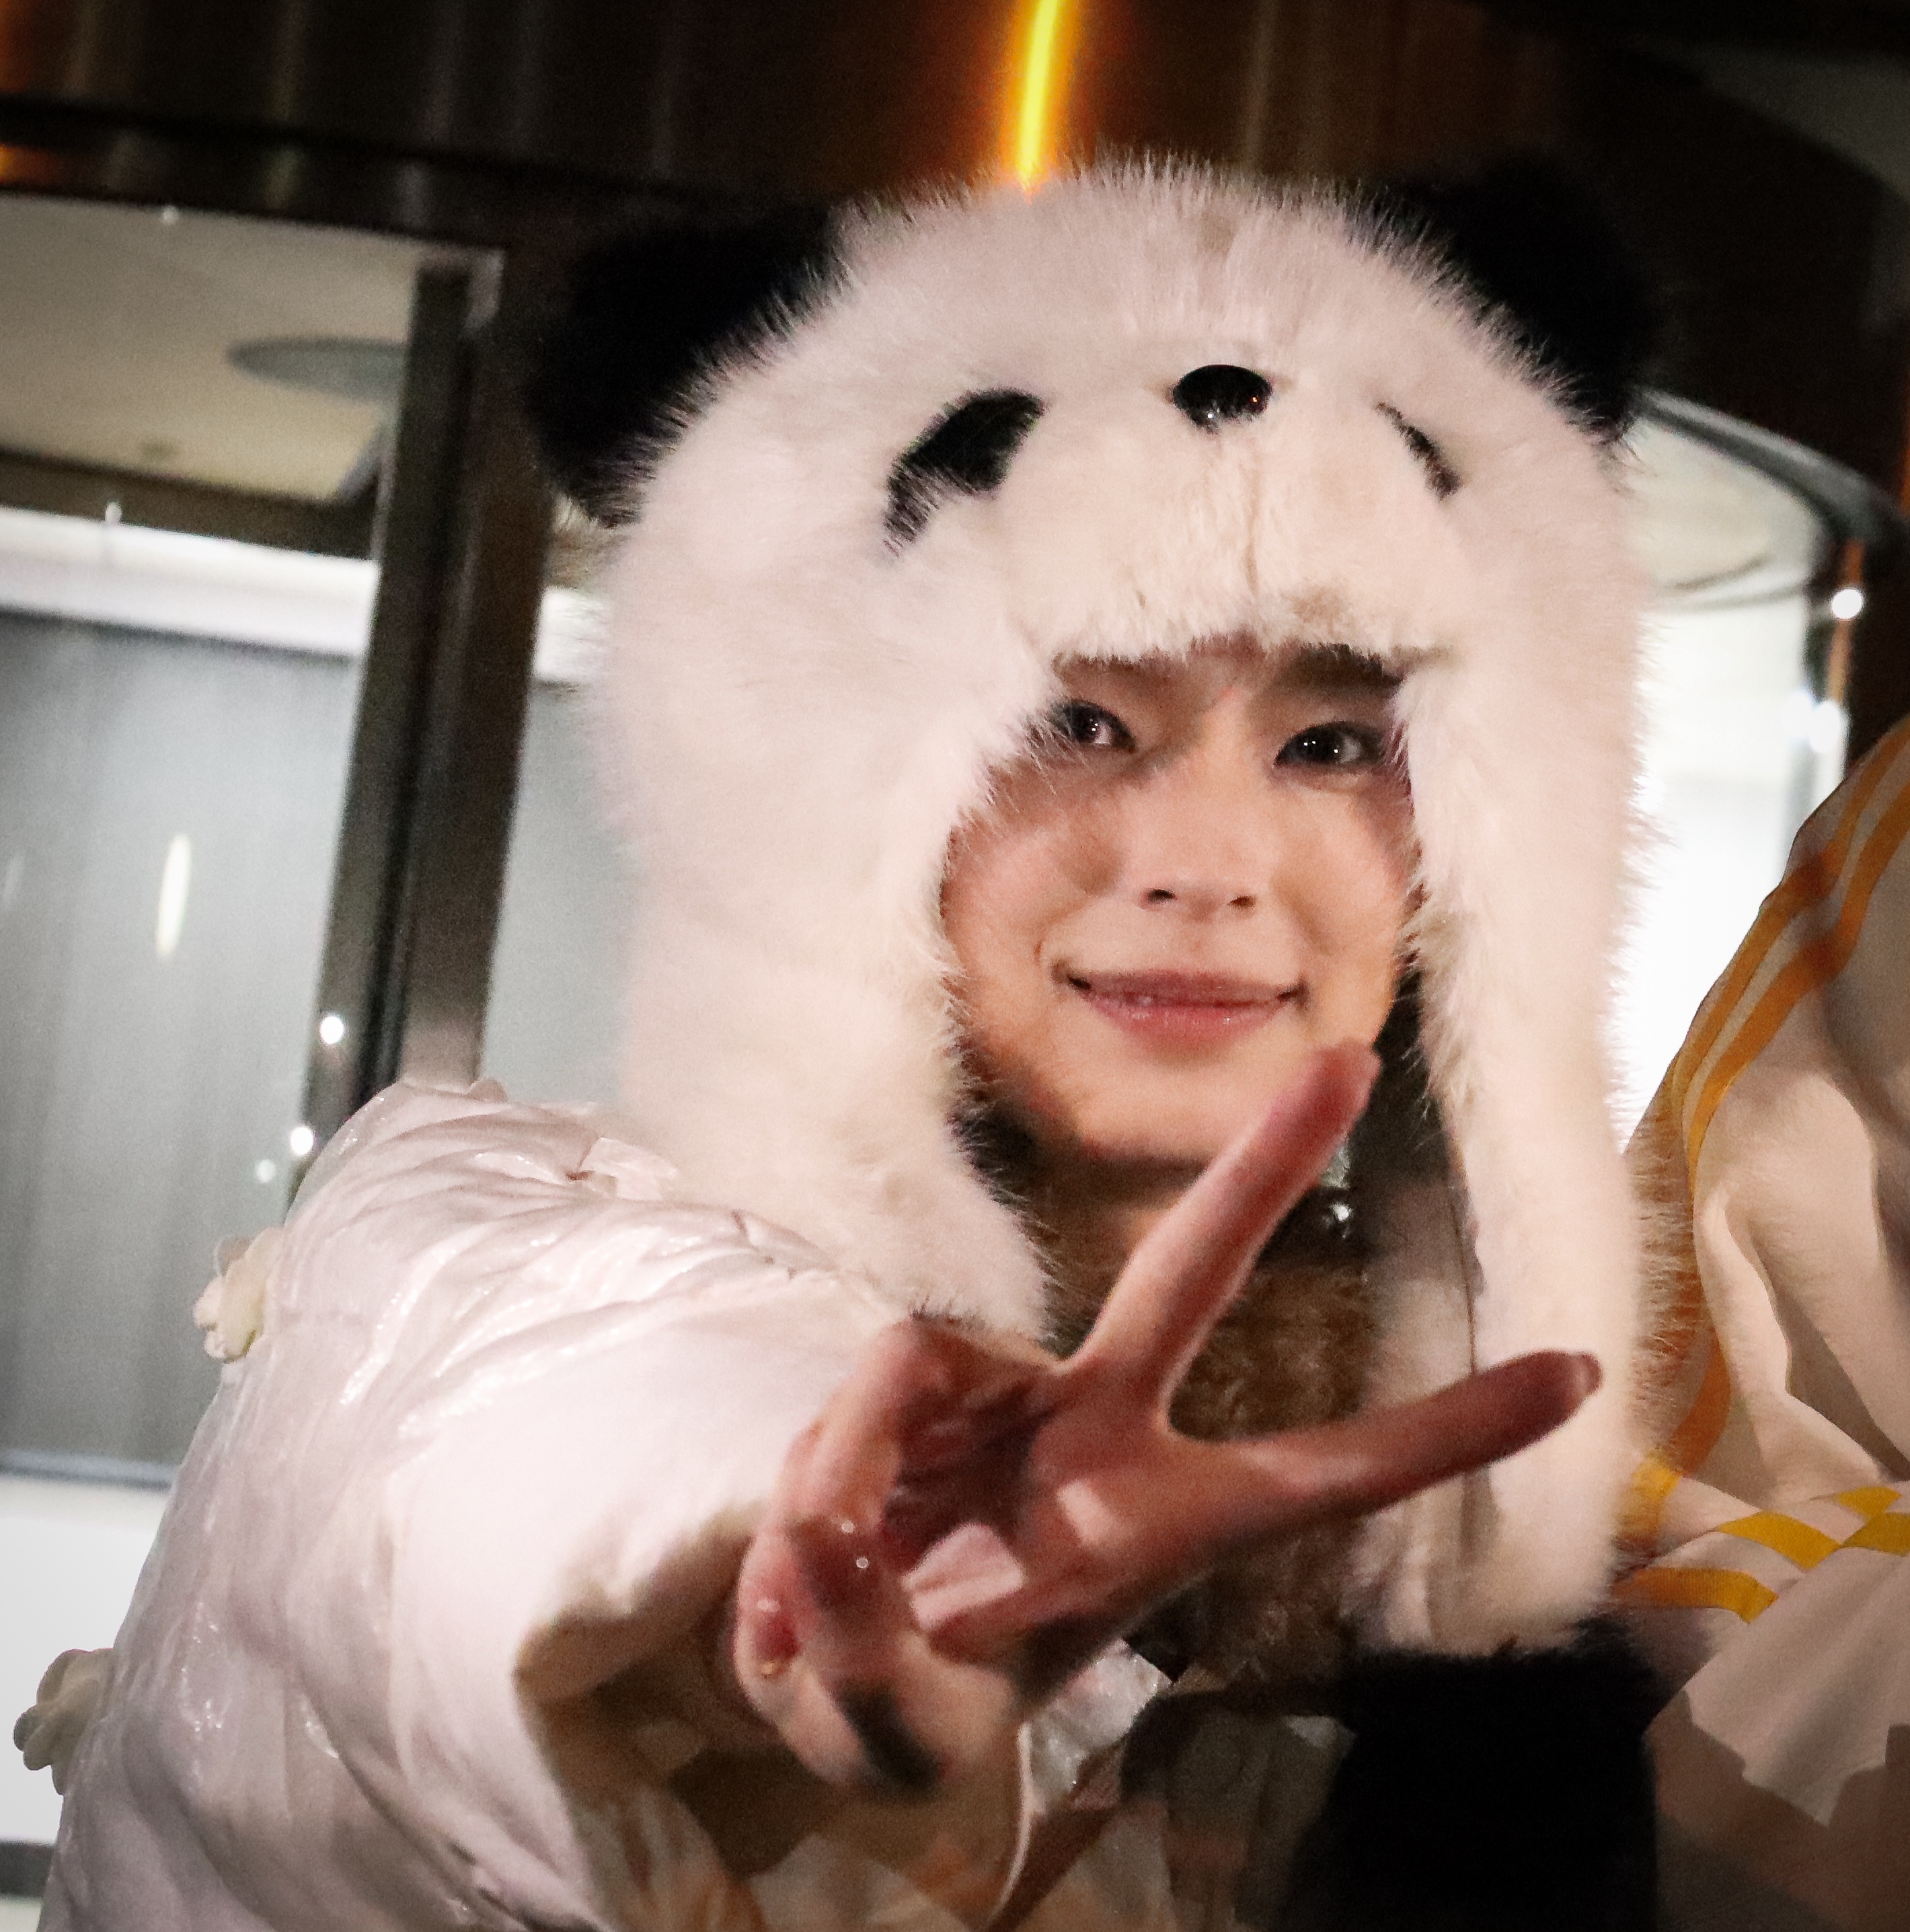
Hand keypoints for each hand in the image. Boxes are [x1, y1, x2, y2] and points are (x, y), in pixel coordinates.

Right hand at [731, 1044, 1597, 1791]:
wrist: (837, 1670)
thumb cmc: (916, 1701)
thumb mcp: (895, 1727)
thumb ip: (865, 1646)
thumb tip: (824, 1531)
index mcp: (1157, 1530)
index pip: (1323, 1473)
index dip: (1445, 1429)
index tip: (1580, 1374)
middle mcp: (1099, 1429)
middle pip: (1191, 1277)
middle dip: (1261, 1168)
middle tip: (1350, 1062)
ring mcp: (1007, 1389)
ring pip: (919, 1364)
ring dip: (847, 1478)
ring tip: (808, 1603)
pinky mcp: (918, 1371)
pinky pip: (860, 1386)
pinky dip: (814, 1477)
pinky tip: (794, 1571)